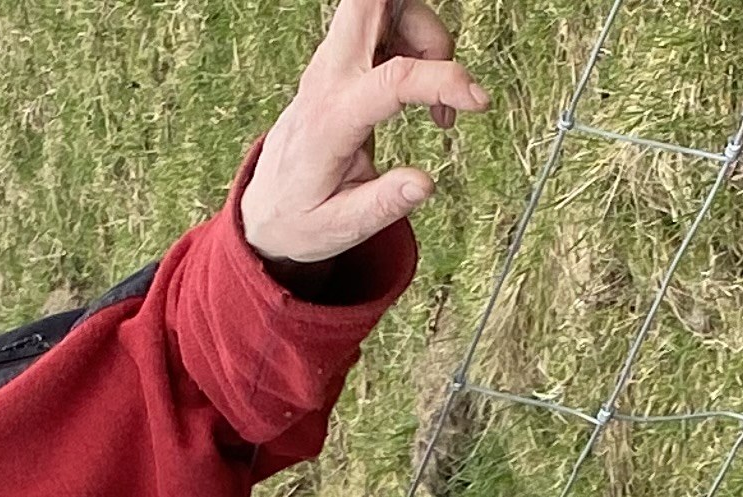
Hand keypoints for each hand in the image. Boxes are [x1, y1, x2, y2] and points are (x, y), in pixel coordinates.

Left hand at [242, 0, 486, 271]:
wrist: (264, 206)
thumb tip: (425, 184)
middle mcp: (327, 79)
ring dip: (421, 33)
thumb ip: (382, 204)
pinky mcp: (339, 62)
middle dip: (420, 19)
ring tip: (434, 94)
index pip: (392, 79)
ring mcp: (330, 63)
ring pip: (379, 5)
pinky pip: (380, 24)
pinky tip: (417, 91)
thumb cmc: (299, 217)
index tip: (478, 102)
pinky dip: (411, 42)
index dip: (442, 80)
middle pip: (368, 3)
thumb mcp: (339, 228)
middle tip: (442, 63)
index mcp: (330, 121)